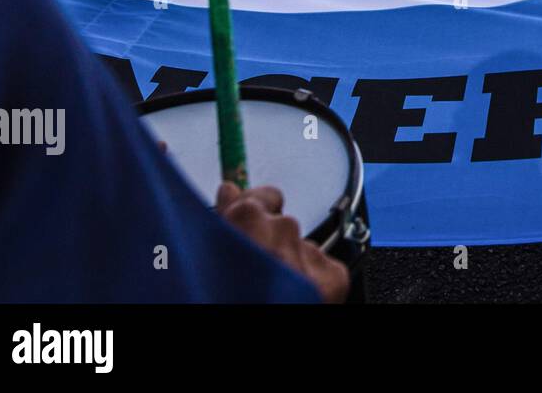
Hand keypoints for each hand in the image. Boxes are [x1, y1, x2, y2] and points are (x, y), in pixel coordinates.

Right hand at [216, 182, 349, 302]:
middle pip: (276, 223)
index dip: (247, 208)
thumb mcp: (207, 260)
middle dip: (266, 241)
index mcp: (243, 221)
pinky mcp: (334, 275)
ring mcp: (309, 251)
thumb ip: (222, 222)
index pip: (253, 197)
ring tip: (268, 293)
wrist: (261, 351)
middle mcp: (280, 230)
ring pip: (298, 245)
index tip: (243, 214)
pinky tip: (291, 298)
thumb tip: (229, 191)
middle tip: (252, 273)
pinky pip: (321, 264)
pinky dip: (310, 278)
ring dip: (287, 262)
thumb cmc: (227, 295)